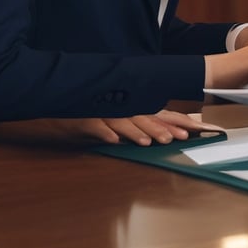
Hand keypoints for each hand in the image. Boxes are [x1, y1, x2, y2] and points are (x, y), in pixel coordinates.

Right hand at [0, 110, 219, 146]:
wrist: (48, 105)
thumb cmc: (83, 115)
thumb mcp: (112, 121)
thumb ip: (132, 126)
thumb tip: (155, 135)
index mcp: (129, 108)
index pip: (159, 113)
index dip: (179, 121)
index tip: (199, 129)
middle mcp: (119, 108)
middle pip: (147, 118)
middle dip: (165, 128)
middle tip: (182, 138)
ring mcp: (101, 112)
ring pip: (124, 122)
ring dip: (139, 132)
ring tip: (153, 142)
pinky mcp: (82, 119)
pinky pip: (95, 126)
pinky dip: (105, 133)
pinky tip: (115, 140)